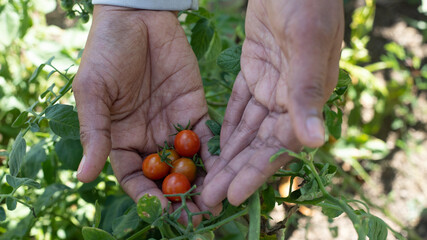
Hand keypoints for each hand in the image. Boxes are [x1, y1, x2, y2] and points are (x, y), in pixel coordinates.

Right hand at [72, 5, 220, 223]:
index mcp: (121, 140)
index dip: (146, 197)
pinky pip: (206, 137)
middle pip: (165, 178)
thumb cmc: (105, 52)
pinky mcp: (195, 110)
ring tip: (215, 201)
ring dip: (202, 183)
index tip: (161, 212)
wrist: (137, 18)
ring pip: (189, 164)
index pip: (134, 179)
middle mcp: (148, 139)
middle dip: (180, 198)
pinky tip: (226, 169)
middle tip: (196, 216)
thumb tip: (83, 176)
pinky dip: (215, 154)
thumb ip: (95, 133)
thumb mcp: (94, 93)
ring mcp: (173, 126)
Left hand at [202, 0, 343, 205]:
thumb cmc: (305, 3)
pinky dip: (226, 125)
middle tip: (208, 197)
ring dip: (227, 154)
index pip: (280, 145)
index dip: (256, 171)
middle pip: (258, 144)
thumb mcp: (307, 42)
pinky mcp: (255, 72)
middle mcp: (291, 98)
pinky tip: (212, 144)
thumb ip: (308, 91)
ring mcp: (272, 86)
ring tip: (205, 178)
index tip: (233, 195)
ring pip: (246, 129)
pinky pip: (238, 106)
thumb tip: (314, 141)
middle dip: (234, 171)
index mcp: (307, 97)